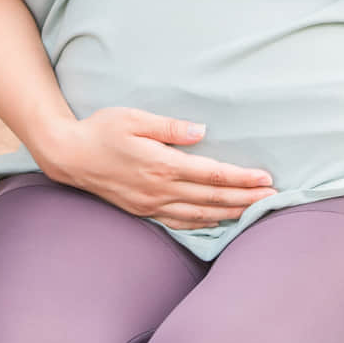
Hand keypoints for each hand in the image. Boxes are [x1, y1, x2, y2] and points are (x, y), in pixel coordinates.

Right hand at [33, 107, 276, 230]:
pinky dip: (203, 224)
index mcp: (162, 165)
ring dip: (230, 213)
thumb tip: (202, 131)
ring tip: (255, 211)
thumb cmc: (101, 129)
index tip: (266, 179)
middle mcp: (160, 189)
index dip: (242, 179)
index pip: (213, 175)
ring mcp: (151, 204)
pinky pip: (180, 222)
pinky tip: (218, 221)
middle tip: (274, 198)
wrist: (69, 156)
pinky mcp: (143, 211)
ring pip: (200, 214)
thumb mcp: (133, 118)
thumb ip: (169, 127)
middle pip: (213, 199)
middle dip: (246, 199)